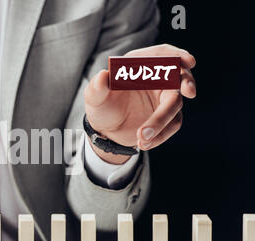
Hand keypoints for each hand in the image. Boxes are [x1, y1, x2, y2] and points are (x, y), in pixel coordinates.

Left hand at [84, 44, 195, 163]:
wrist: (106, 129)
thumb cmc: (101, 106)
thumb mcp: (94, 97)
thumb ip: (97, 87)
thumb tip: (102, 76)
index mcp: (138, 65)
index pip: (161, 54)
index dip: (177, 55)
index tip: (187, 62)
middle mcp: (155, 78)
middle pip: (177, 77)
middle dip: (186, 82)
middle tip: (189, 91)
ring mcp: (164, 97)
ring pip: (174, 106)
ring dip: (161, 123)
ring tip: (141, 139)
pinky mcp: (168, 115)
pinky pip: (172, 124)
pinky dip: (160, 135)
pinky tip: (144, 143)